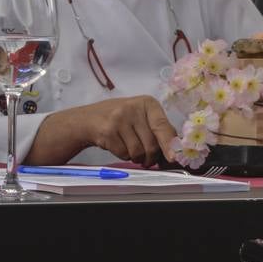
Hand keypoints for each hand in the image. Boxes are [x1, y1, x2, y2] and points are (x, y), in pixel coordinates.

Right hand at [29, 95, 177, 166]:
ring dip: (136, 157)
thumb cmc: (122, 120)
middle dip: (150, 157)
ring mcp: (119, 118)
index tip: (172, 157)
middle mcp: (134, 108)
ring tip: (129, 148)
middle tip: (146, 158)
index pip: (163, 126)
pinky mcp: (107, 131)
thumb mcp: (141, 118)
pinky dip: (123, 155)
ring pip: (138, 152)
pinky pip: (124, 154)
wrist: (88, 119)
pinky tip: (118, 145)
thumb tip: (174, 154)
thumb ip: (159, 131)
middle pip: (151, 144)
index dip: (169, 144)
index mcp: (148, 103)